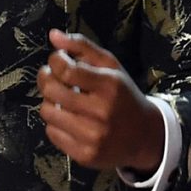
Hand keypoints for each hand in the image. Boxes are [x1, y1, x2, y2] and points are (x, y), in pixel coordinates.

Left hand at [39, 29, 164, 174]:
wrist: (144, 136)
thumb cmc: (123, 95)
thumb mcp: (111, 66)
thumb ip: (82, 47)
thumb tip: (53, 35)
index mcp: (110, 86)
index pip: (66, 70)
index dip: (54, 61)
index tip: (57, 60)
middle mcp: (101, 112)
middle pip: (52, 91)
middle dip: (46, 78)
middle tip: (52, 77)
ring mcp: (93, 136)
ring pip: (47, 112)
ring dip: (49, 102)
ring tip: (61, 99)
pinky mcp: (85, 155)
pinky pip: (51, 133)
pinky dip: (55, 123)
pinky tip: (69, 118)